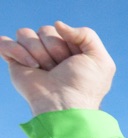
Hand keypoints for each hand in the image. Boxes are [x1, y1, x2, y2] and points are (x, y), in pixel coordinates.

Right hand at [0, 21, 114, 114]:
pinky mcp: (15, 62)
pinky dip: (18, 52)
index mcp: (70, 50)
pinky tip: (32, 67)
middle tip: (61, 68)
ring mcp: (32, 56)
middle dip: (55, 49)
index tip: (76, 61)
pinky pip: (5, 42)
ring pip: (25, 33)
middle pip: (45, 30)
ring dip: (39, 53)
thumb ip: (87, 34)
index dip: (69, 44)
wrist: (64, 104)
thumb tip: (58, 25)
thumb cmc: (83, 85)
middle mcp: (51, 52)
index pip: (62, 29)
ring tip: (48, 71)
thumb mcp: (100, 59)